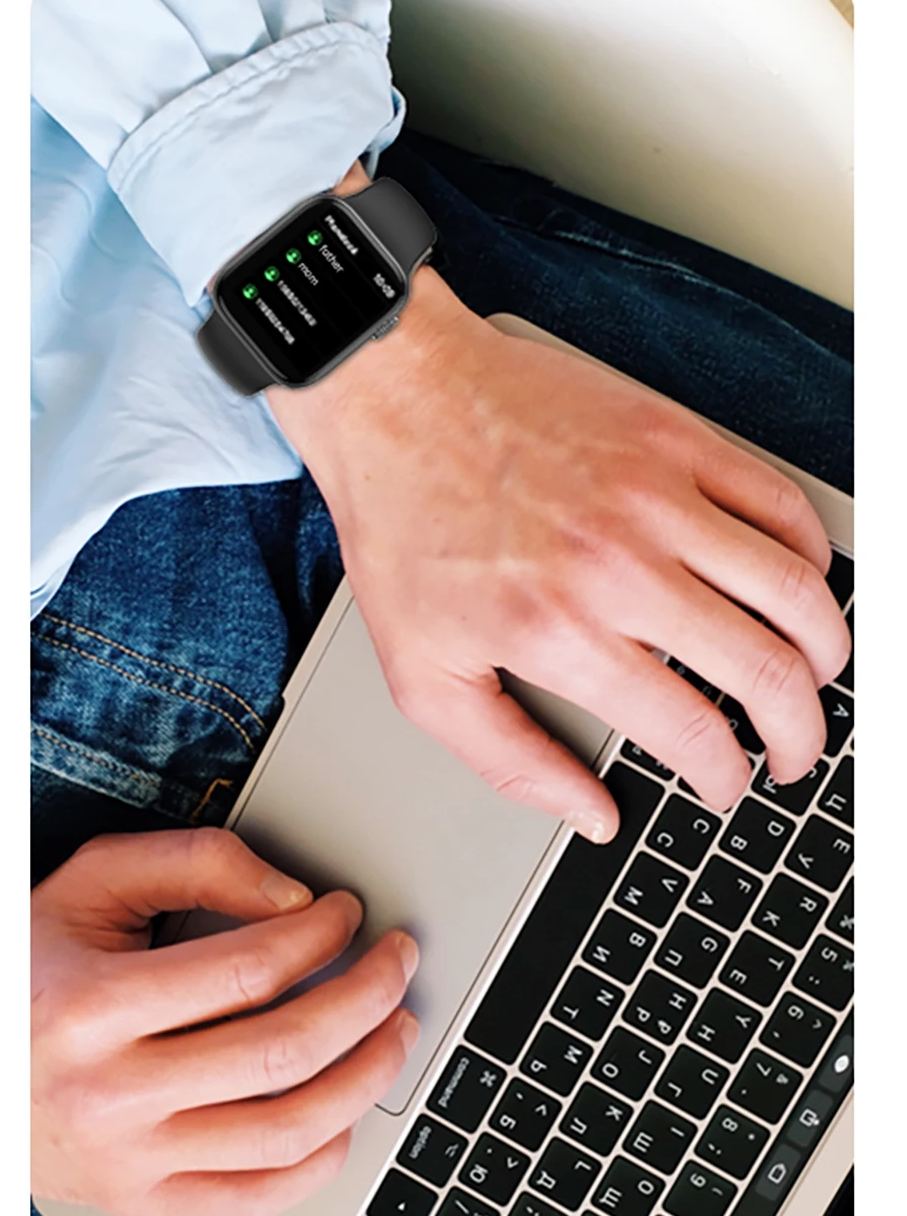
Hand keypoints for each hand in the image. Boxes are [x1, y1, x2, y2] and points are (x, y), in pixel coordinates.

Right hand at [31, 829, 417, 1215]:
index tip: (347, 914)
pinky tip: (346, 1113)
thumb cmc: (28, 969)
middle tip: (396, 961)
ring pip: (287, 1131)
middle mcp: (111, 1093)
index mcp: (93, 1006)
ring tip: (395, 1031)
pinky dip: (323, 1160)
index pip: (249, 970)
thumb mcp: (91, 885)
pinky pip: (257, 1199)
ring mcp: (130, 1161)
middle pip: (283, 1050)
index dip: (322, 934)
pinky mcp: (144, 1203)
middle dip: (367, 996)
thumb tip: (294, 898)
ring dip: (367, 1076)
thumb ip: (194, 864)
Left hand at [269, 270, 850, 839]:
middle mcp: (621, 570)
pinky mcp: (674, 439)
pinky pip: (780, 501)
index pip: (694, 732)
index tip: (726, 785)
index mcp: (562, 636)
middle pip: (767, 671)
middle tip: (791, 752)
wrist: (392, 400)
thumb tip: (592, 815)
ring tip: (815, 677)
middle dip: (797, 734)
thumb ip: (511, 761)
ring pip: (795, 589)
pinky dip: (810, 552)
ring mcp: (658, 497)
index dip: (727, 777)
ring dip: (824, 650)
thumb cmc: (403, 533)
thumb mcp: (425, 677)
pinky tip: (799, 581)